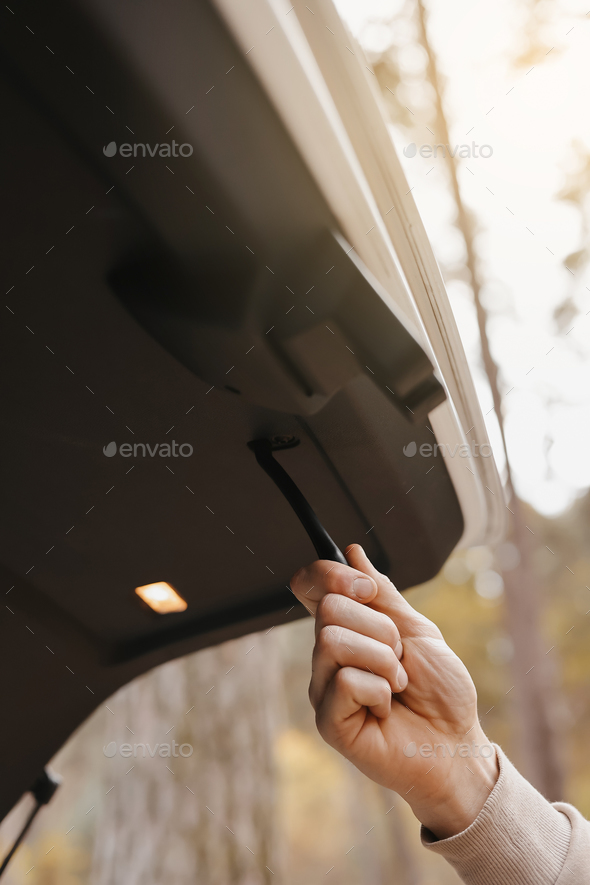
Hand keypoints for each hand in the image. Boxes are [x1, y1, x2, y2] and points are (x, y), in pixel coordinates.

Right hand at [290, 544, 498, 838]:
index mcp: (345, 629)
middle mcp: (326, 657)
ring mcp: (323, 688)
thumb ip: (382, 593)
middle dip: (380, 629)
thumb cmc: (441, 691)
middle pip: (328, 608)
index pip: (309, 584)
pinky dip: (380, 690)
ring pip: (333, 640)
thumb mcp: (416, 629)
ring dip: (382, 660)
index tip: (369, 590)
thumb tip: (353, 552)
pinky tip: (386, 708)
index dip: (329, 573)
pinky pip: (346, 680)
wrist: (457, 743)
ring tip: (396, 684)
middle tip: (399, 659)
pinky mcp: (328, 721)